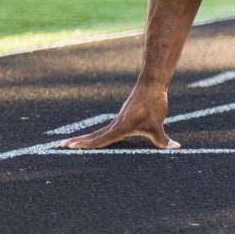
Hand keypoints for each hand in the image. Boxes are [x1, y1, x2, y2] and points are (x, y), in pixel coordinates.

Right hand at [61, 89, 178, 149]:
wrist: (151, 85)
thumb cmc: (153, 105)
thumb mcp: (158, 125)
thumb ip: (163, 139)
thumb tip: (175, 148)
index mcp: (119, 127)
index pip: (99, 140)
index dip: (85, 145)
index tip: (70, 148)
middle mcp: (115, 124)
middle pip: (92, 136)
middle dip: (76, 142)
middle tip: (59, 146)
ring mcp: (117, 120)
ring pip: (97, 132)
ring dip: (83, 138)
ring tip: (69, 143)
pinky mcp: (122, 117)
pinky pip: (105, 129)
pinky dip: (94, 134)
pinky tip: (92, 138)